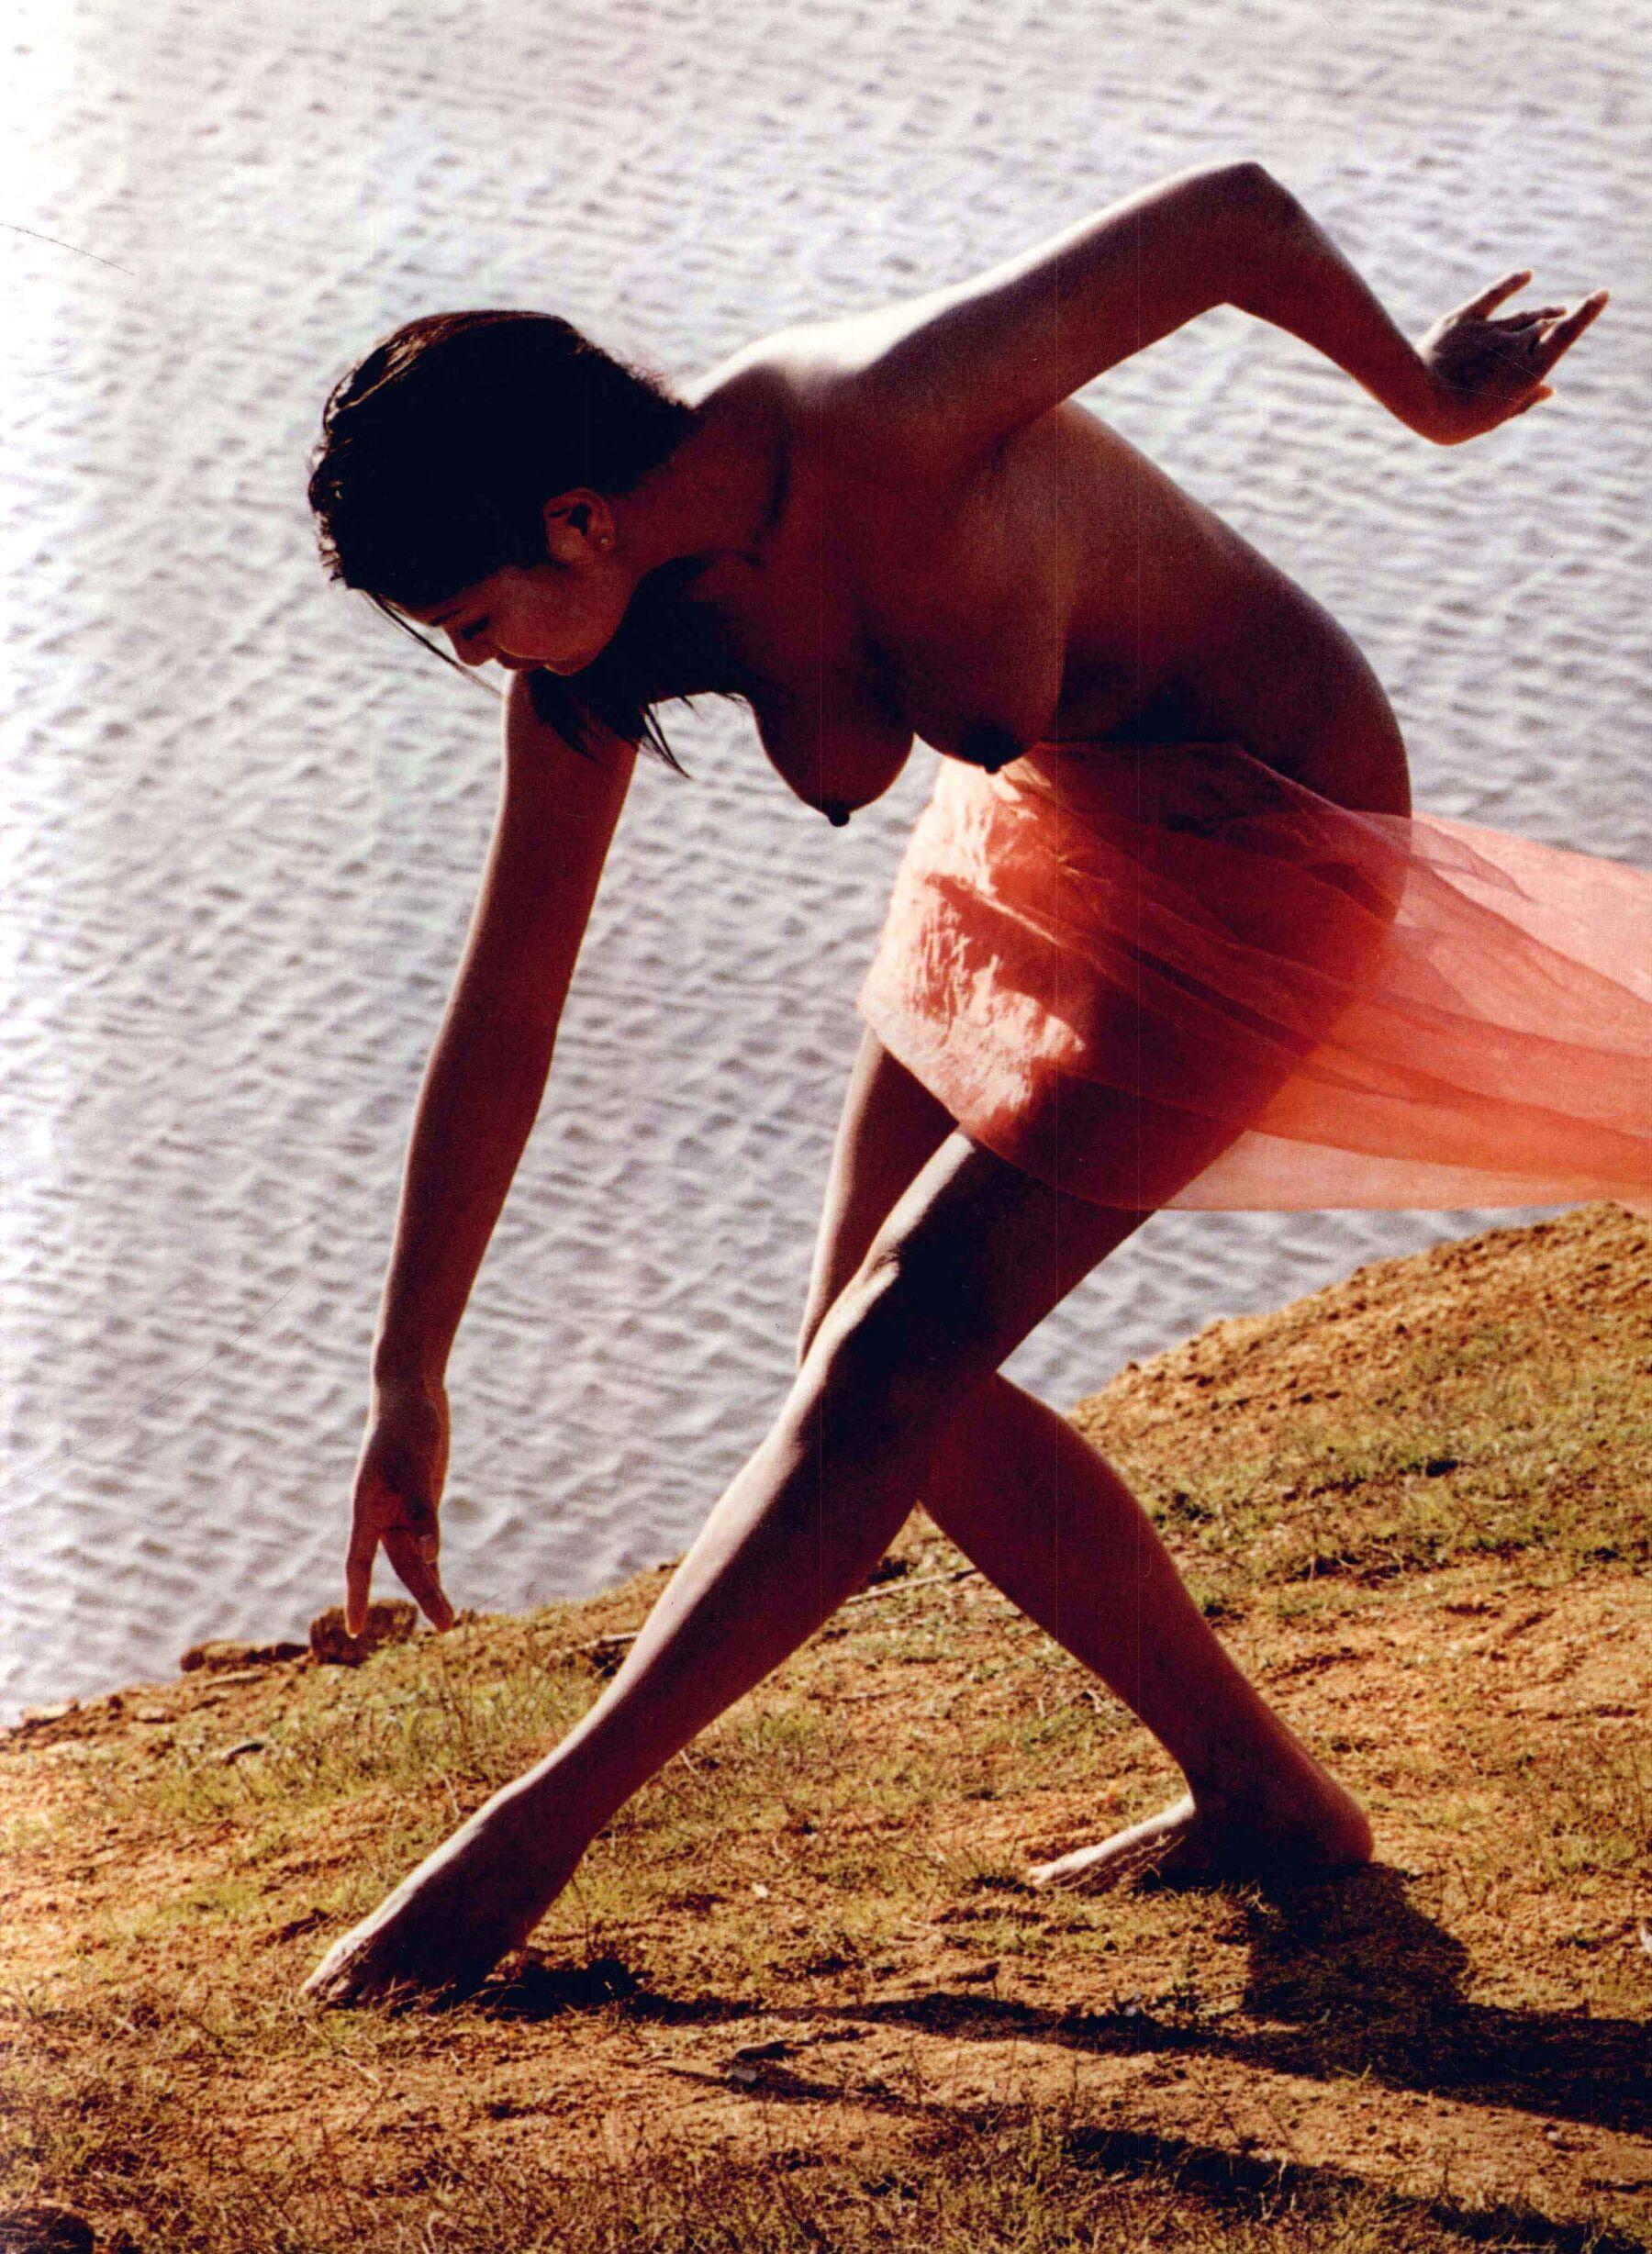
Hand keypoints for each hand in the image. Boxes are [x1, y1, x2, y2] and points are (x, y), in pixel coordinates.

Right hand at [346, 1377, 454, 1633]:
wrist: (411, 1393)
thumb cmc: (407, 1425)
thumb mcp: (416, 1466)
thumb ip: (422, 1511)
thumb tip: (431, 1554)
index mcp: (367, 1507)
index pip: (359, 1562)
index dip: (357, 1596)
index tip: (354, 1631)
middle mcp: (382, 1513)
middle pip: (402, 1565)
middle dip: (423, 1595)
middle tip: (447, 1625)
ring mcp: (403, 1507)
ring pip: (416, 1555)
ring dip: (432, 1584)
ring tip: (449, 1620)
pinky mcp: (422, 1498)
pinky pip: (426, 1537)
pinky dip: (433, 1559)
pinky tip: (439, 1581)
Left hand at [1416, 271, 1607, 444]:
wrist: (1419, 397)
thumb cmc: (1456, 419)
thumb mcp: (1495, 417)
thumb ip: (1524, 401)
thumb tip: (1550, 390)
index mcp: (1530, 370)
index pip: (1566, 334)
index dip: (1586, 313)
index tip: (1601, 294)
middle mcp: (1516, 344)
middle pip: (1542, 326)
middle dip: (1555, 322)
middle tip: (1564, 318)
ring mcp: (1490, 329)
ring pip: (1523, 315)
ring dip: (1541, 311)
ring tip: (1554, 310)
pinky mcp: (1464, 319)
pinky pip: (1493, 295)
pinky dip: (1511, 283)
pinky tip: (1526, 275)